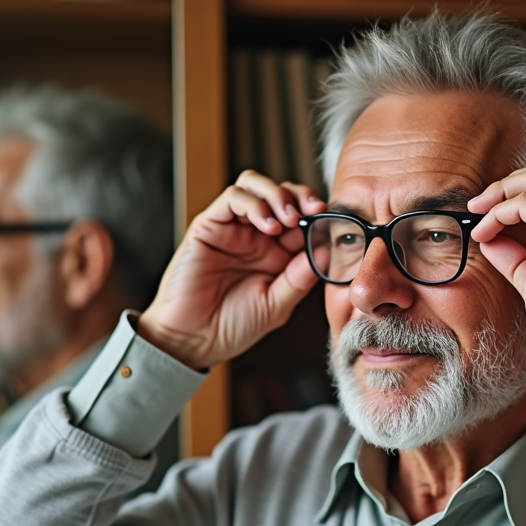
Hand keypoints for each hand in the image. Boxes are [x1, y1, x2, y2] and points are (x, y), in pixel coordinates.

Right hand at [138, 171, 325, 369]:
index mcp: (277, 252)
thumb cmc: (233, 326)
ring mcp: (232, 228)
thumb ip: (299, 278)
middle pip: (281, 193)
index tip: (330, 221)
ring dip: (277, 194)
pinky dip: (253, 203)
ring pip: (255, 186)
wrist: (194, 340)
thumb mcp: (277, 305)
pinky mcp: (209, 225)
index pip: (301, 217)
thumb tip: (327, 251)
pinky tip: (268, 225)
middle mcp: (255, 235)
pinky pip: (232, 198)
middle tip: (313, 210)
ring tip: (289, 218)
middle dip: (301, 196)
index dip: (317, 213)